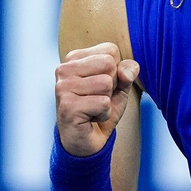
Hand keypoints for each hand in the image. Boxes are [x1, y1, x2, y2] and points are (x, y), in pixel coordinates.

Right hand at [54, 42, 138, 156]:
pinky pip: (103, 103)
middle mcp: (64, 69)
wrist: (86, 141)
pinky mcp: (67, 106)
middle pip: (108, 64)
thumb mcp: (120, 86)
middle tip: (97, 98)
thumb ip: (127, 71)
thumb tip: (125, 71)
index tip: (101, 86)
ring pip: (106, 83)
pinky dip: (104, 114)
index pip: (110, 50)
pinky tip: (90, 118)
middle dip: (112, 85)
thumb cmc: (101, 108)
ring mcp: (63, 87)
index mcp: (74, 58)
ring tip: (93, 108)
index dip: (116, 70)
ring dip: (107, 101)